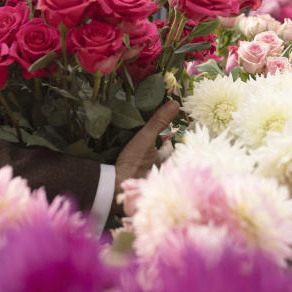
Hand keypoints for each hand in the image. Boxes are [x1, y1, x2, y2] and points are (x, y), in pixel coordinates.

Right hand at [112, 99, 178, 215]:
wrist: (115, 187)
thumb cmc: (135, 163)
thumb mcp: (146, 138)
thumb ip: (159, 122)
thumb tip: (175, 103)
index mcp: (161, 161)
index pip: (169, 150)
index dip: (168, 143)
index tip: (167, 137)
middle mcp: (156, 173)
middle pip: (161, 161)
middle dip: (159, 154)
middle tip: (155, 146)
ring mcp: (144, 180)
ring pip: (150, 170)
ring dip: (147, 164)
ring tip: (141, 156)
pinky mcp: (132, 185)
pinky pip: (137, 176)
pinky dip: (135, 172)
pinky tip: (128, 169)